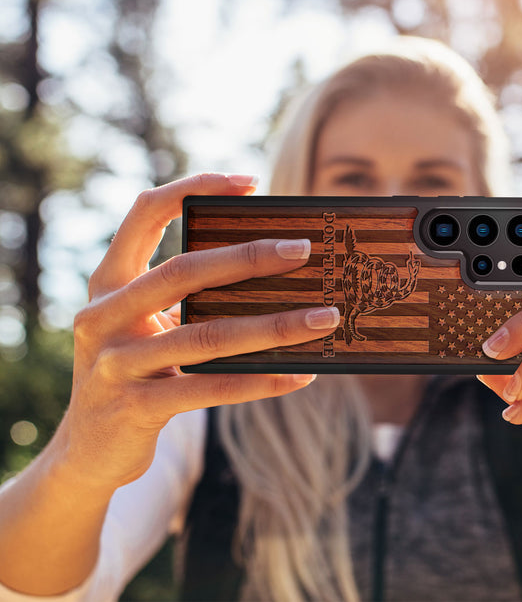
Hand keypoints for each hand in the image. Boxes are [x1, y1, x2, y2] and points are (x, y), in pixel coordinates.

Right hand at [55, 173, 339, 491]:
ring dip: (274, 326)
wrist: (87, 450)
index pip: (145, 213)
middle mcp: (104, 316)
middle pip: (182, 271)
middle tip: (303, 250)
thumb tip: (270, 271)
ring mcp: (116, 364)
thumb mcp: (145, 325)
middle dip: (248, 257)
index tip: (250, 181)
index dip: (194, 188)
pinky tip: (301, 375)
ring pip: (207, 335)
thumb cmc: (133, 371)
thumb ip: (185, 298)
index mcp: (109, 282)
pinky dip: (261, 381)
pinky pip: (211, 389)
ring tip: (324, 318)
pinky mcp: (136, 408)